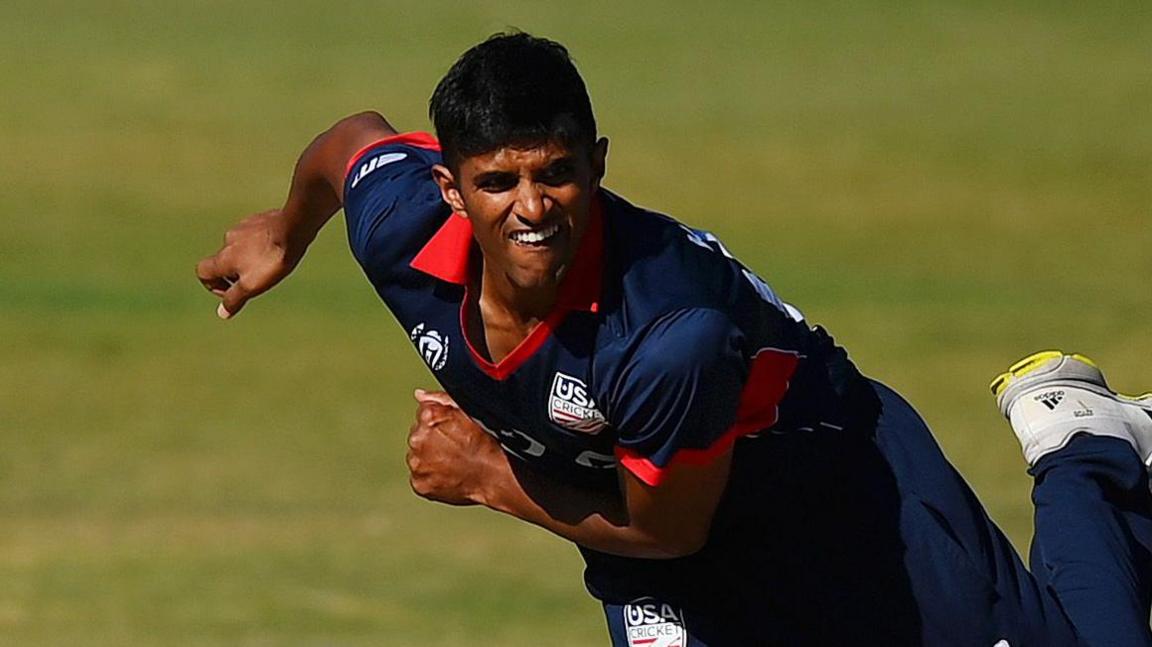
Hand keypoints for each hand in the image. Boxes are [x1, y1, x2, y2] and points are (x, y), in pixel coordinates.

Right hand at [195, 209, 309, 318]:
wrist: (293, 228)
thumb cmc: (271, 260)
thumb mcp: (252, 286)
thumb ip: (235, 299)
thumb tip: (222, 312)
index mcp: (223, 258)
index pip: (202, 272)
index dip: (213, 285)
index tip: (233, 291)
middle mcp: (228, 240)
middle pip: (223, 260)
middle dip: (236, 272)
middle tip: (258, 279)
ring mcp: (243, 226)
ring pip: (239, 246)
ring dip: (249, 257)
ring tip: (270, 262)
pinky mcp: (259, 219)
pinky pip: (254, 234)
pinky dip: (260, 243)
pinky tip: (277, 247)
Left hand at [406, 390, 502, 505]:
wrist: (495, 475)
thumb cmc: (487, 443)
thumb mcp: (469, 410)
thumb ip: (441, 399)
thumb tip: (420, 395)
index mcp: (429, 416)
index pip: (423, 414)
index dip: (439, 422)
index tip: (453, 431)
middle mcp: (417, 438)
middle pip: (419, 434)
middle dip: (433, 439)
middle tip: (455, 447)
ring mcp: (417, 462)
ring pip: (418, 455)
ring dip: (430, 458)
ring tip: (453, 462)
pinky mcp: (419, 483)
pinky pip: (421, 476)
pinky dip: (431, 476)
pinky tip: (449, 474)